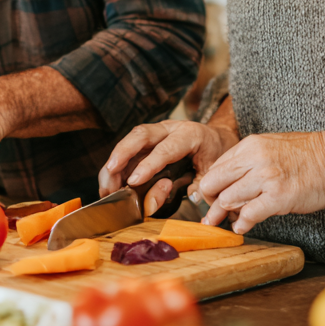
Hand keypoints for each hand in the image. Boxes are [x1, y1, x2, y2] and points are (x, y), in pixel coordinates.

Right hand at [100, 120, 232, 214]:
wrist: (218, 139)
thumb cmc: (216, 156)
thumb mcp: (214, 172)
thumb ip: (196, 186)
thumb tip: (175, 196)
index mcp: (190, 134)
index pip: (166, 149)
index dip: (149, 165)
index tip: (134, 181)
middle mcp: (170, 128)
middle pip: (141, 134)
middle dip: (123, 153)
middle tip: (110, 172)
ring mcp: (157, 132)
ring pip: (130, 140)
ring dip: (115, 162)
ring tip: (106, 187)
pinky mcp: (148, 140)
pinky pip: (129, 149)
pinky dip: (117, 166)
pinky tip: (110, 184)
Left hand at [199, 130, 324, 234]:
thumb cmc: (305, 155)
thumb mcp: (269, 146)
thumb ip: (247, 161)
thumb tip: (227, 183)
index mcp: (249, 146)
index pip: (215, 168)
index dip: (211, 187)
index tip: (212, 198)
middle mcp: (254, 159)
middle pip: (214, 184)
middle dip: (209, 203)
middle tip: (212, 214)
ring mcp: (266, 178)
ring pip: (228, 200)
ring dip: (224, 215)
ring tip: (228, 222)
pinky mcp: (278, 197)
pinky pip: (249, 214)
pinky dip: (242, 224)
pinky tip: (242, 227)